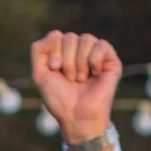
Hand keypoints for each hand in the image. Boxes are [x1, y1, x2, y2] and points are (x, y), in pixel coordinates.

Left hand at [29, 31, 122, 147]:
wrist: (77, 116)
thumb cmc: (59, 98)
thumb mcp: (40, 74)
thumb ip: (38, 50)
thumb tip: (55, 33)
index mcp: (64, 52)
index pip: (56, 35)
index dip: (54, 52)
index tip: (54, 70)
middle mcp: (80, 51)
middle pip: (70, 37)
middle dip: (66, 60)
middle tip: (69, 79)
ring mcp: (96, 54)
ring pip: (86, 38)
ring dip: (79, 62)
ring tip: (80, 79)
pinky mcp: (111, 61)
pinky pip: (102, 45)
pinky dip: (94, 60)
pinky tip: (94, 74)